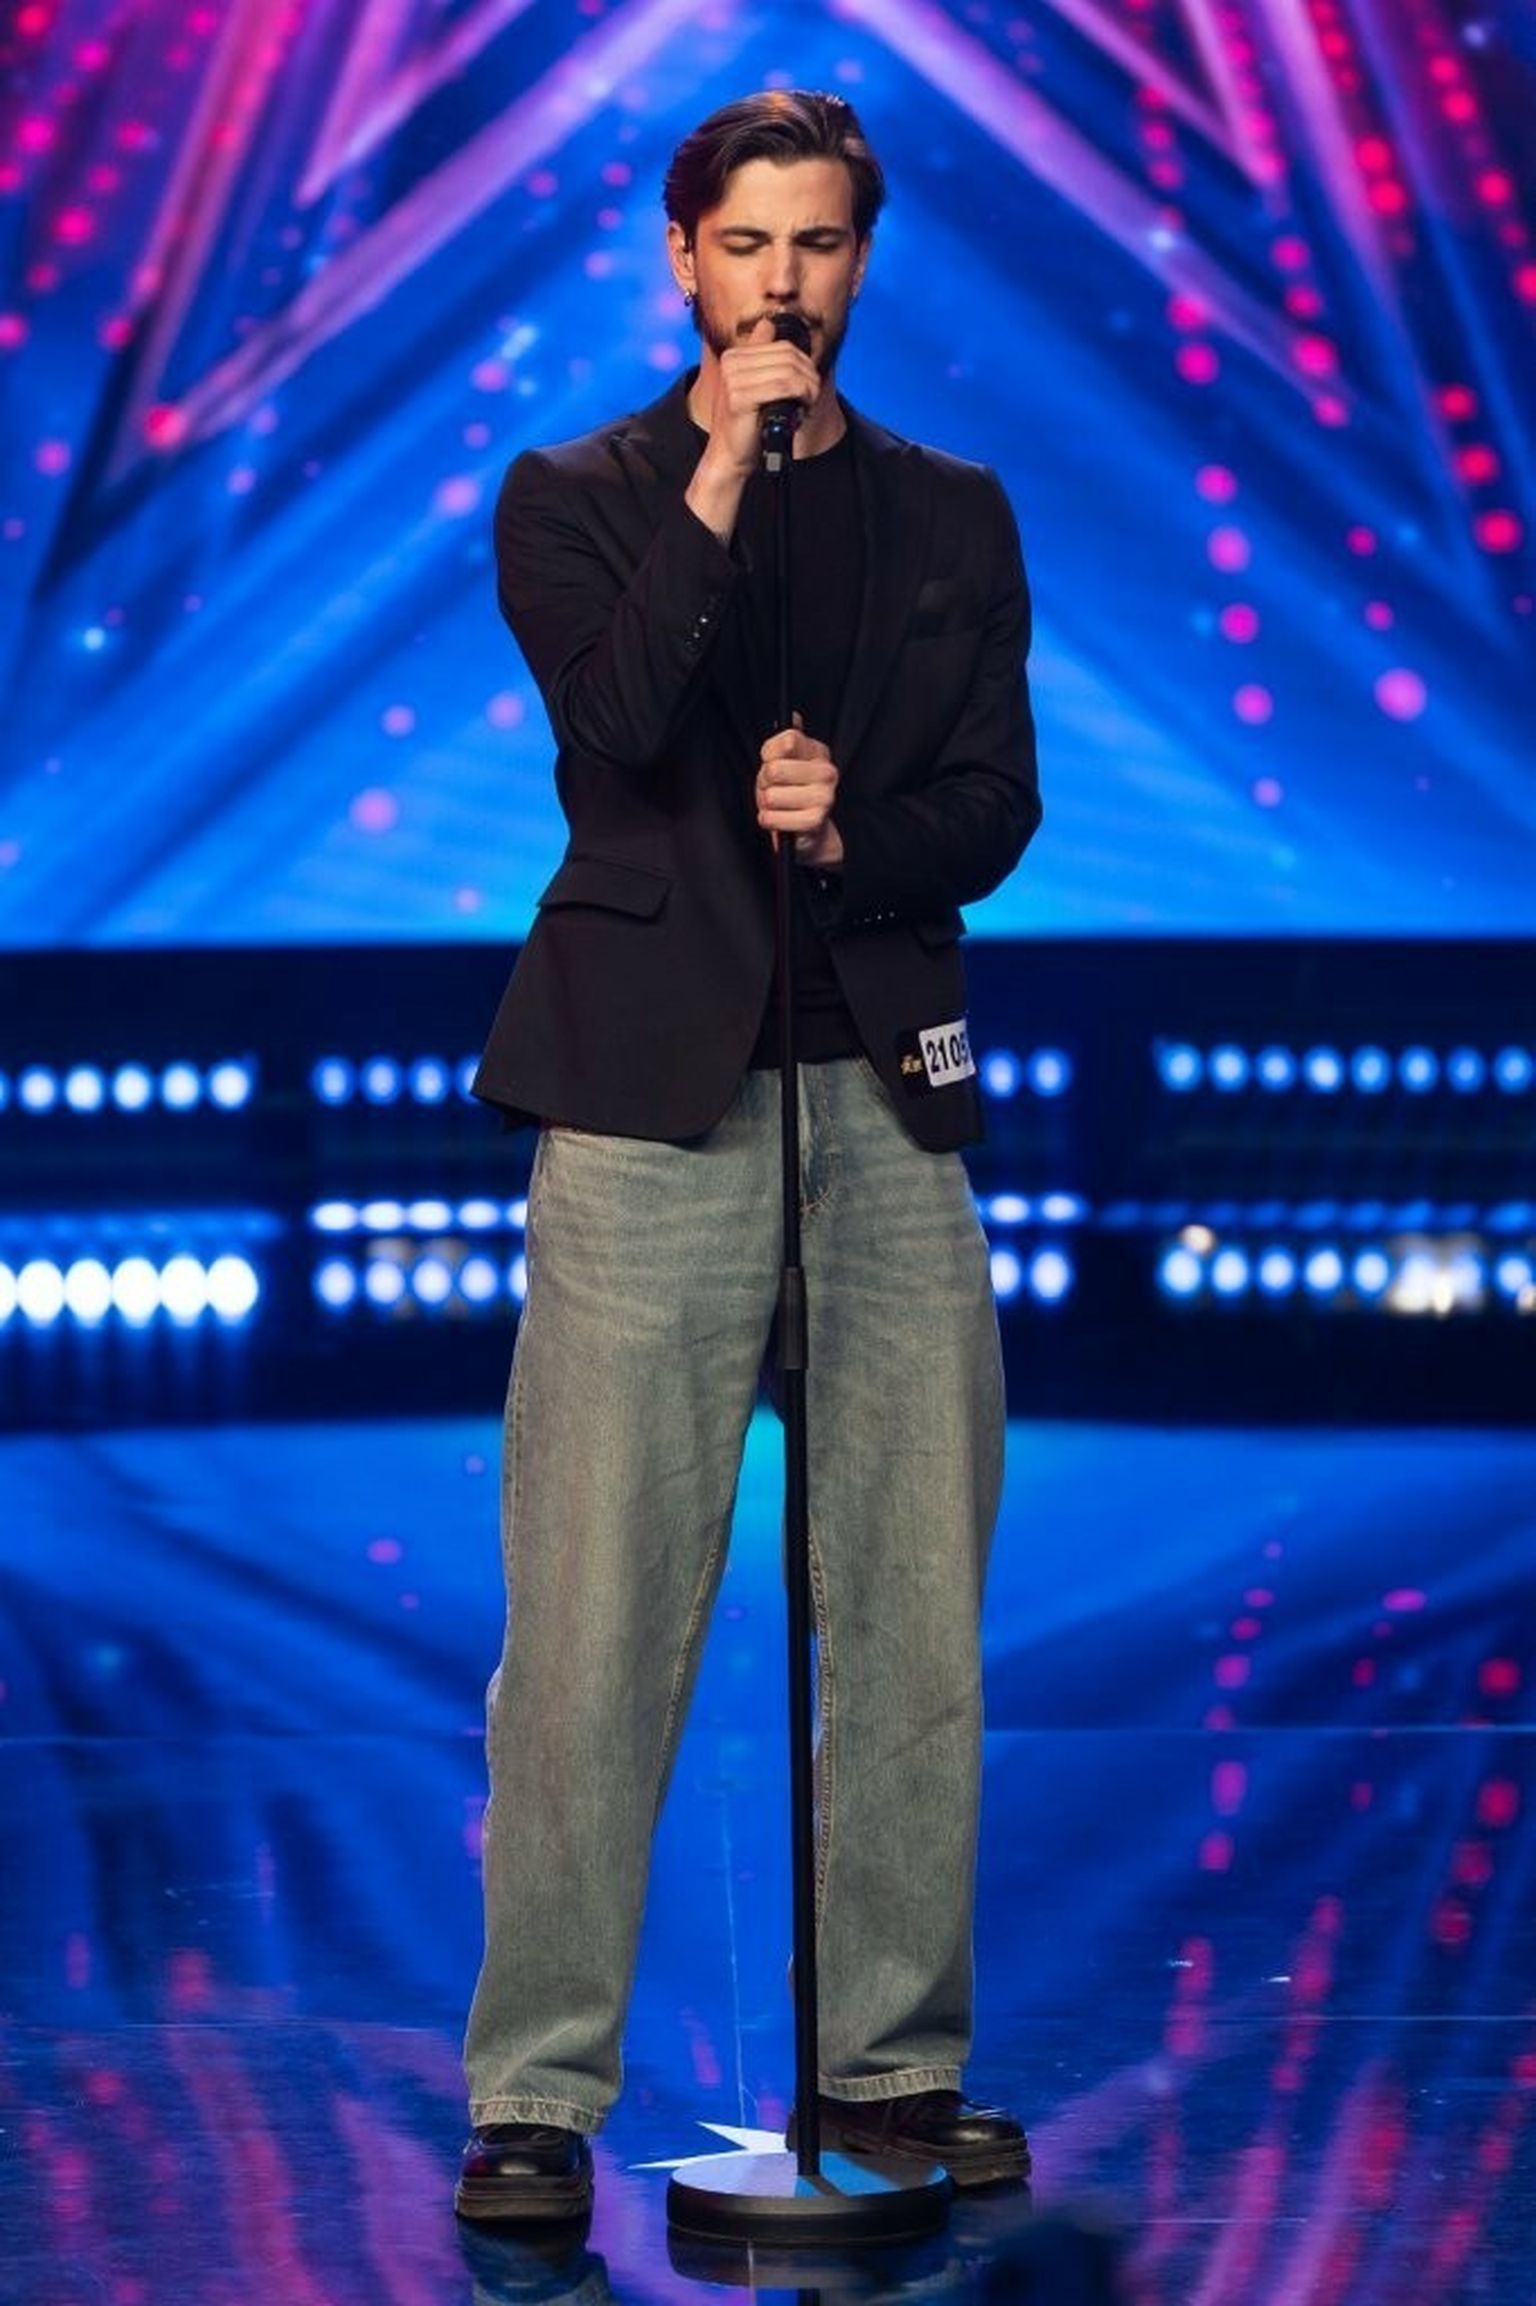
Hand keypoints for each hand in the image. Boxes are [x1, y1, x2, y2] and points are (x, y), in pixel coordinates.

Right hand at [685, 321, 820, 539]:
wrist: (730, 457)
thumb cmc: (747, 426)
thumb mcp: (753, 386)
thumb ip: (759, 356)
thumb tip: (769, 325)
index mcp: (734, 356)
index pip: (781, 344)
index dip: (803, 362)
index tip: (808, 385)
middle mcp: (731, 362)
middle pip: (788, 355)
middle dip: (809, 375)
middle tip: (812, 396)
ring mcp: (733, 379)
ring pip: (789, 370)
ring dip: (808, 387)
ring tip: (808, 404)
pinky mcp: (739, 397)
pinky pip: (783, 386)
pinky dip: (802, 396)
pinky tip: (803, 409)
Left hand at [756, 719, 843, 868]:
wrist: (810, 831)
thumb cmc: (792, 791)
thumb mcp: (786, 760)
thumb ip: (785, 739)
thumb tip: (794, 716)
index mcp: (819, 752)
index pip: (787, 740)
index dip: (769, 753)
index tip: (770, 761)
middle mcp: (826, 772)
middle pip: (774, 769)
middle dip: (764, 782)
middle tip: (772, 788)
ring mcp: (824, 797)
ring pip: (771, 796)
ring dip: (766, 803)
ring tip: (777, 805)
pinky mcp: (815, 821)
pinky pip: (773, 818)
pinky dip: (768, 821)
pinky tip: (777, 819)